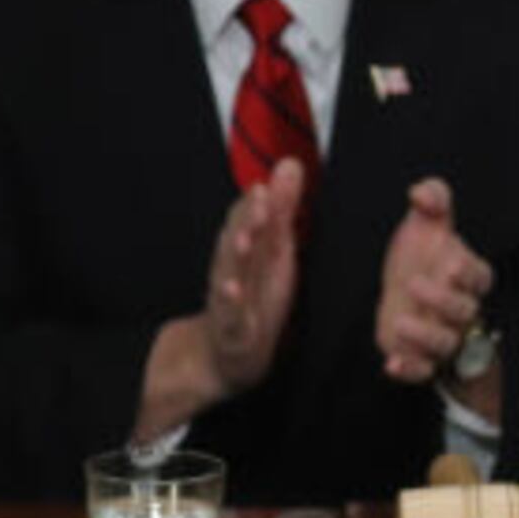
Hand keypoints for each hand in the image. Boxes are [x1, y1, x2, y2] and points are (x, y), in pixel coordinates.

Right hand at [140, 162, 306, 434]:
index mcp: (246, 250)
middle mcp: (233, 270)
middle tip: (259, 198)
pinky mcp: (232, 331)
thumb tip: (290, 163)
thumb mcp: (274, 249)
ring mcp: (229, 300)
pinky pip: (230, 316)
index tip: (265, 184)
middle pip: (236, 239)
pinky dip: (229, 303)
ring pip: (228, 273)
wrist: (228, 354)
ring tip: (243, 238)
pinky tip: (233, 290)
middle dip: (246, 219)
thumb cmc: (255, 294)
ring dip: (234, 255)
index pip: (247, 220)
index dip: (256, 202)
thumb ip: (282, 209)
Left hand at [373, 177, 495, 383]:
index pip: (480, 277)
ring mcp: (442, 336)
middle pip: (464, 311)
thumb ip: (432, 201)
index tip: (450, 264)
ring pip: (445, 343)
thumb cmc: (423, 259)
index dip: (468, 273)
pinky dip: (410, 370)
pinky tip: (391, 364)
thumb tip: (421, 192)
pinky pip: (423, 371)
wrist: (408, 301)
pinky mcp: (421, 358)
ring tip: (400, 323)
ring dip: (425, 336)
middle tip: (415, 284)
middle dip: (443, 301)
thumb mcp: (426, 226)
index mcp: (467, 277)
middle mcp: (460, 310)